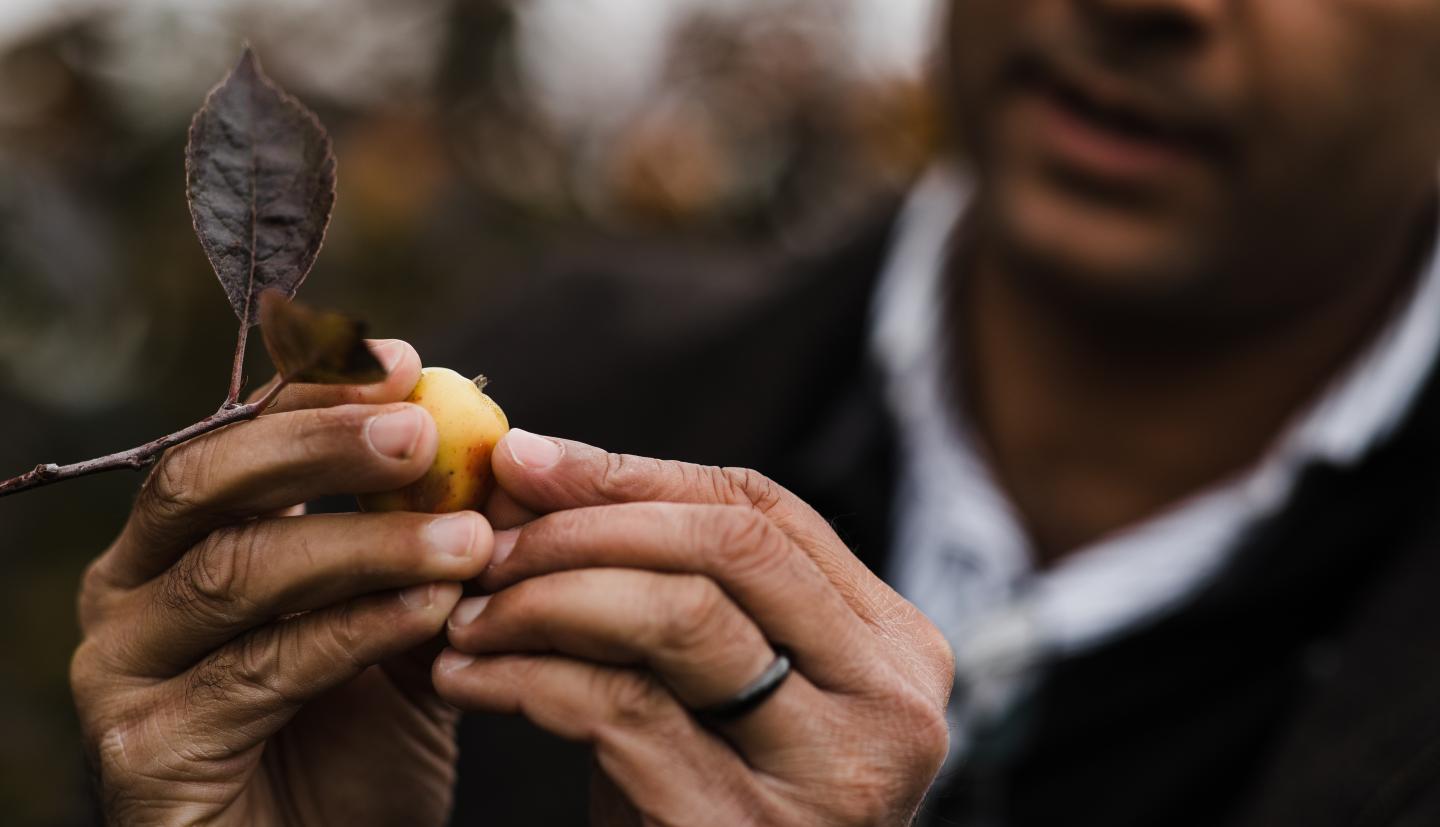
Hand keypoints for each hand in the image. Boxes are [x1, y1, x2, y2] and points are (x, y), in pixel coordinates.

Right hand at [69, 341, 493, 825]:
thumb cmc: (358, 750)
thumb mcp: (408, 629)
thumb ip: (429, 545)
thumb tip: (497, 447)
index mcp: (184, 543)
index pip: (237, 438)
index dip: (314, 391)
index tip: (402, 362)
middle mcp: (134, 591)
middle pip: (208, 481)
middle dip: (320, 443)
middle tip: (423, 431)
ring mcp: (125, 669)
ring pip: (236, 570)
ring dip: (363, 544)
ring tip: (465, 539)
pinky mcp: (145, 747)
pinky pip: (260, 668)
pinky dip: (354, 630)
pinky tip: (431, 614)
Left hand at [436, 430, 955, 825]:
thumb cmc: (698, 812)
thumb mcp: (705, 693)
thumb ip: (654, 587)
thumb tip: (526, 470)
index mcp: (895, 648)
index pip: (765, 512)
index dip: (636, 472)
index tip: (525, 456)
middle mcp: (891, 704)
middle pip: (732, 547)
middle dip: (588, 523)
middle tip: (487, 538)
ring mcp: (834, 776)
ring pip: (682, 614)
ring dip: (549, 595)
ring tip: (468, 611)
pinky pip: (622, 707)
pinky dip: (527, 675)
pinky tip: (466, 676)